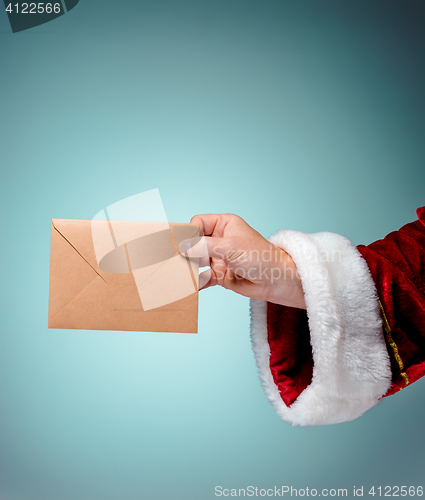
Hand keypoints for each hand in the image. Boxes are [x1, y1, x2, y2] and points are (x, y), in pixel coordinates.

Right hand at [179, 214, 305, 308]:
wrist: (277, 281)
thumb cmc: (261, 257)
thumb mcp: (230, 247)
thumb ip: (205, 246)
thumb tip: (183, 247)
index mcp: (225, 224)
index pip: (199, 223)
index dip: (190, 232)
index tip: (182, 243)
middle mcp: (220, 240)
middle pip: (195, 242)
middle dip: (186, 251)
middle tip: (175, 260)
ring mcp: (219, 258)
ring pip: (196, 261)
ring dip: (189, 267)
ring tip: (179, 274)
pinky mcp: (219, 275)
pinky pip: (203, 278)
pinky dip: (196, 282)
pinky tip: (190, 287)